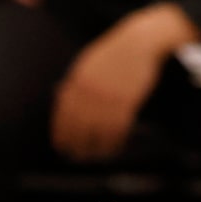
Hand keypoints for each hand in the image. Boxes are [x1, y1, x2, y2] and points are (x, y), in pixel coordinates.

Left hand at [51, 6, 195, 160]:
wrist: (139, 43)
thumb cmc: (115, 54)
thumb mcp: (89, 63)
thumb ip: (76, 82)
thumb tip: (62, 100)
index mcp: (78, 79)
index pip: (64, 112)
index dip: (61, 132)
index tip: (61, 146)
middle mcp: (90, 90)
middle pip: (79, 125)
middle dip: (77, 145)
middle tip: (78, 158)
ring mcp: (108, 97)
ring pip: (98, 132)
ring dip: (97, 149)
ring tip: (96, 157)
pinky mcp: (126, 103)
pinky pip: (117, 130)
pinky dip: (114, 142)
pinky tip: (113, 149)